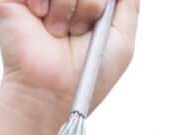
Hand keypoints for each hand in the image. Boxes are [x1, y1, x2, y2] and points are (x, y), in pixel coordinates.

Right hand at [0, 0, 137, 115]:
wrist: (50, 91)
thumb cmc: (86, 73)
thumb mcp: (122, 40)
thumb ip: (129, 5)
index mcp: (87, 2)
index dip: (99, 0)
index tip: (98, 16)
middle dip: (90, 3)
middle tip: (79, 30)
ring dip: (67, 5)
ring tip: (58, 32)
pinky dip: (43, 0)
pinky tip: (40, 18)